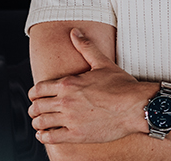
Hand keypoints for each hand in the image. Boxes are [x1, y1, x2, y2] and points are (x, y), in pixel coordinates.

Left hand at [27, 28, 154, 143]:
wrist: (137, 106)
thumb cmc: (123, 86)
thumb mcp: (102, 63)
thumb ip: (85, 46)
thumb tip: (74, 32)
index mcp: (68, 83)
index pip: (38, 89)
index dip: (33, 94)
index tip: (35, 97)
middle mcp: (66, 101)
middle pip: (37, 107)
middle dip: (34, 109)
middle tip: (36, 111)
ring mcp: (70, 119)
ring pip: (41, 122)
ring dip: (37, 123)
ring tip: (39, 123)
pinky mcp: (77, 134)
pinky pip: (51, 137)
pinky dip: (44, 136)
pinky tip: (45, 135)